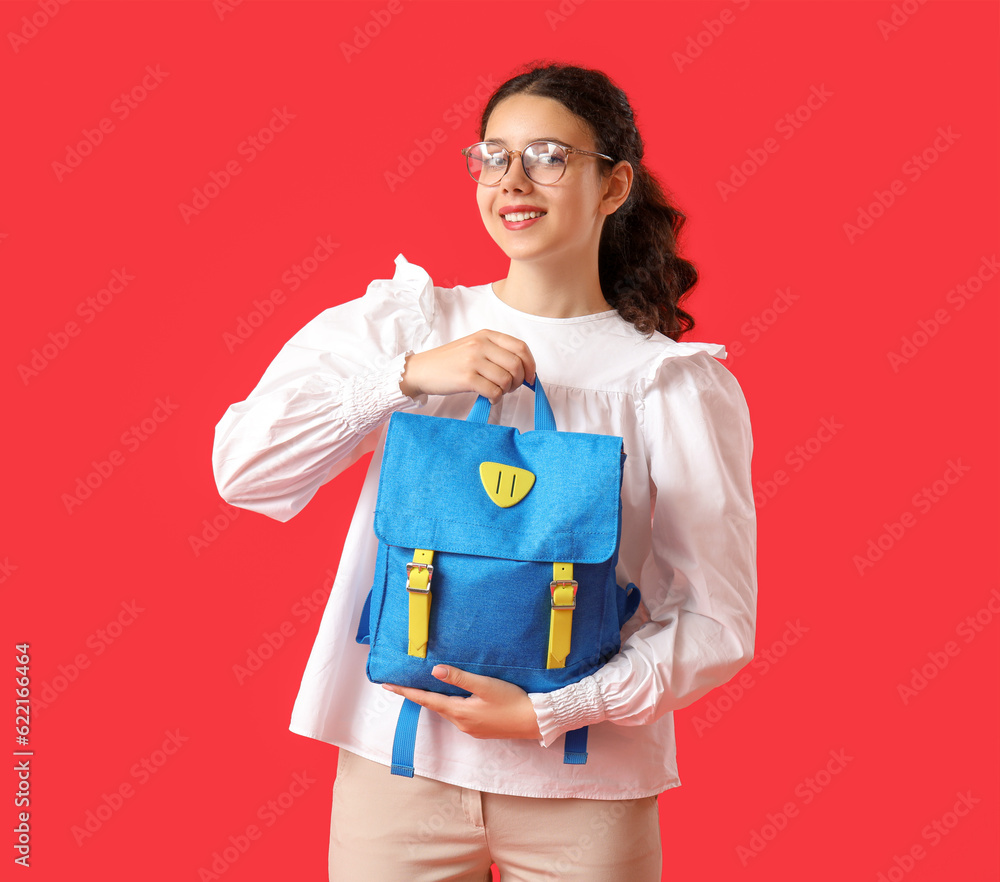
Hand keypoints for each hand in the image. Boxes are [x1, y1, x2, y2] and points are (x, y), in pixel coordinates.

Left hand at [383, 665, 542, 740]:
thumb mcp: (485, 685)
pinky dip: (450, 705)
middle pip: (434, 706)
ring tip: (426, 687)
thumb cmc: (511, 701)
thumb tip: (435, 671)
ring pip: (447, 710)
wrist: (534, 721)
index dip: (406, 692)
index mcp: (459, 712)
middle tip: (403, 682)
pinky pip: (459, 715)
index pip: (426, 700)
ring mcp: (471, 728)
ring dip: (435, 699)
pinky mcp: (480, 729)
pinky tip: (454, 697)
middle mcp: (461, 723)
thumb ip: (460, 678)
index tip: (388, 686)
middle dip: (419, 694)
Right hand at [399, 330, 535, 403]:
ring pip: (507, 379)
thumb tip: (524, 370)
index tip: (530, 377)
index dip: (530, 365)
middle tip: (511, 388)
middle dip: (520, 381)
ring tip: (497, 392)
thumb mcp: (474, 347)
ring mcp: (473, 361)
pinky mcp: (467, 378)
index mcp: (486, 335)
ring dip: (507, 391)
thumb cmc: (450, 361)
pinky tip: (489, 398)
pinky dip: (496, 399)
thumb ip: (496, 352)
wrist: (422, 370)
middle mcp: (481, 345)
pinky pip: (494, 391)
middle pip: (517, 364)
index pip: (520, 347)